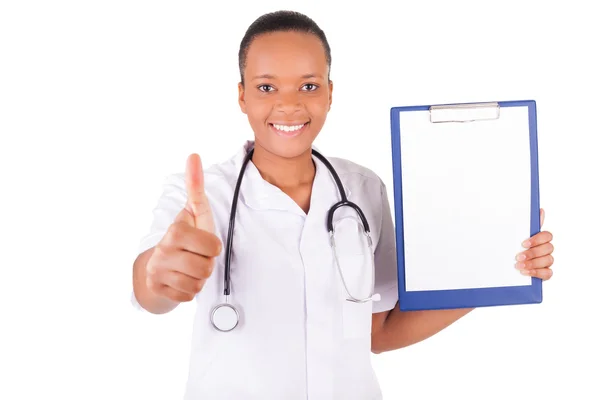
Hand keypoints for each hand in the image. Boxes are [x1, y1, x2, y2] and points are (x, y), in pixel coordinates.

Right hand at [145, 154, 221, 301]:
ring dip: (198, 278)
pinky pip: (187, 296)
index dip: (213, 247)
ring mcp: (157, 271)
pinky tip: (180, 279)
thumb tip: (193, 155)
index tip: (203, 242)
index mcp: (175, 231)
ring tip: (188, 267)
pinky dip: (188, 290)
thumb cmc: (185, 236)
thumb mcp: (194, 212)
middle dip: (206, 264)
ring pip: (198, 284)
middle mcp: (163, 251)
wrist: (157, 264)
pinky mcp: (157, 289)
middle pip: (206, 268)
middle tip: (196, 257)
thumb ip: (195, 186)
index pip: (213, 247)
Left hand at [515, 208, 553, 279]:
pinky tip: (525, 272)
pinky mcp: (545, 273)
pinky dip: (536, 273)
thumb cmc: (510, 249)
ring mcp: (546, 261)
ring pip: (548, 260)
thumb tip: (540, 210)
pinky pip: (548, 273)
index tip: (523, 243)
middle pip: (548, 248)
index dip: (537, 239)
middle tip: (518, 257)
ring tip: (519, 266)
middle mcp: (545, 249)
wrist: (502, 267)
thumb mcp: (514, 237)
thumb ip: (526, 225)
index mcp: (538, 239)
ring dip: (533, 263)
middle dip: (533, 253)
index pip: (547, 235)